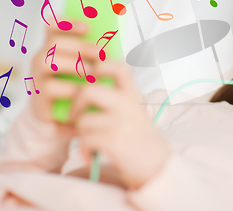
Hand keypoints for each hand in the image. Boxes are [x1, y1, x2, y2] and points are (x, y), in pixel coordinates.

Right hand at [29, 18, 97, 137]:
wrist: (66, 119)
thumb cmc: (80, 88)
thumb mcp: (89, 70)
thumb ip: (96, 56)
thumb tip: (113, 44)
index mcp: (55, 48)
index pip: (52, 26)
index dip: (66, 22)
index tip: (87, 28)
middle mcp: (42, 58)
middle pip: (54, 42)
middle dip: (80, 46)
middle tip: (101, 53)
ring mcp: (37, 76)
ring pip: (47, 61)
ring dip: (74, 65)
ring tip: (94, 73)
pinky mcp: (38, 95)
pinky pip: (50, 87)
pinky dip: (70, 88)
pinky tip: (84, 92)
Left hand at [67, 59, 171, 190]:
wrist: (157, 167)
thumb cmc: (139, 141)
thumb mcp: (133, 114)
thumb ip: (114, 101)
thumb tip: (78, 94)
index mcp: (133, 95)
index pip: (118, 67)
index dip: (100, 66)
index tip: (91, 77)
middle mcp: (129, 105)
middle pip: (88, 90)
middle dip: (75, 105)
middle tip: (76, 117)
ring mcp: (122, 122)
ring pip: (82, 120)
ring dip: (80, 135)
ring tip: (90, 143)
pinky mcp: (115, 141)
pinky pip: (85, 140)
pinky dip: (84, 150)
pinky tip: (92, 155)